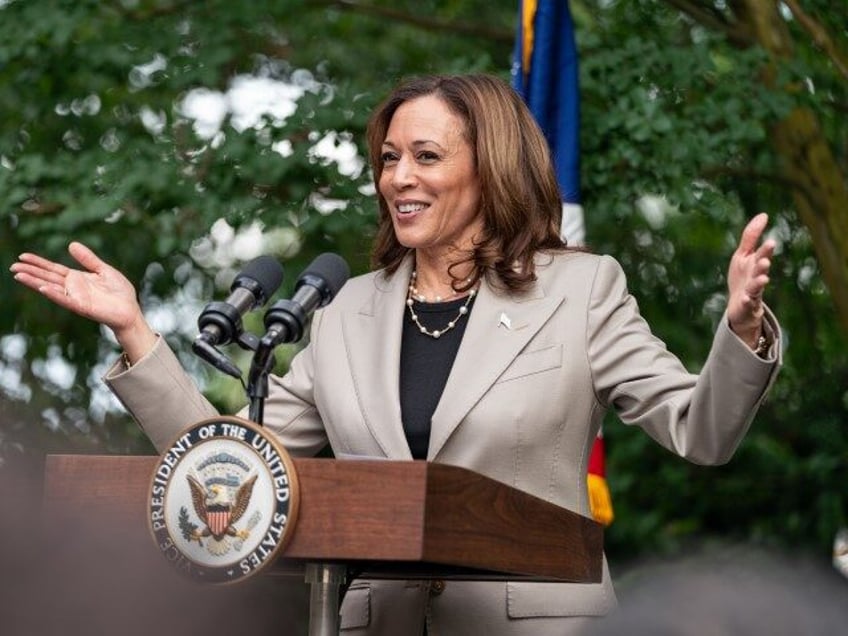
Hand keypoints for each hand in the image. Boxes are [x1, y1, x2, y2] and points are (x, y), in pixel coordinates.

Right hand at [11, 242, 156, 361]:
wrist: (131, 310)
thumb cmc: (119, 292)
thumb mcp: (103, 270)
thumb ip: (88, 259)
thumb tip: (71, 244)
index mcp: (77, 279)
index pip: (53, 269)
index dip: (38, 263)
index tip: (22, 256)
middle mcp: (73, 288)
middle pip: (47, 278)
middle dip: (30, 272)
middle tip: (13, 266)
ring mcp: (76, 298)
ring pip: (52, 289)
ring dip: (36, 283)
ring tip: (19, 276)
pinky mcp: (83, 307)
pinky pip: (66, 300)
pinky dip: (55, 294)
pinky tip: (43, 288)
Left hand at [726, 213, 774, 347]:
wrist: (739, 304)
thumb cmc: (743, 276)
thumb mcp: (744, 254)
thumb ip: (752, 236)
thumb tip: (764, 214)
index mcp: (756, 263)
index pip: (762, 254)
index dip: (766, 249)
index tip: (770, 242)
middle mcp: (756, 276)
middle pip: (760, 270)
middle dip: (763, 264)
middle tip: (765, 261)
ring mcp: (752, 291)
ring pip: (757, 287)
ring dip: (759, 282)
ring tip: (763, 278)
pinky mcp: (746, 304)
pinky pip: (748, 303)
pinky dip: (747, 301)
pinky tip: (745, 299)